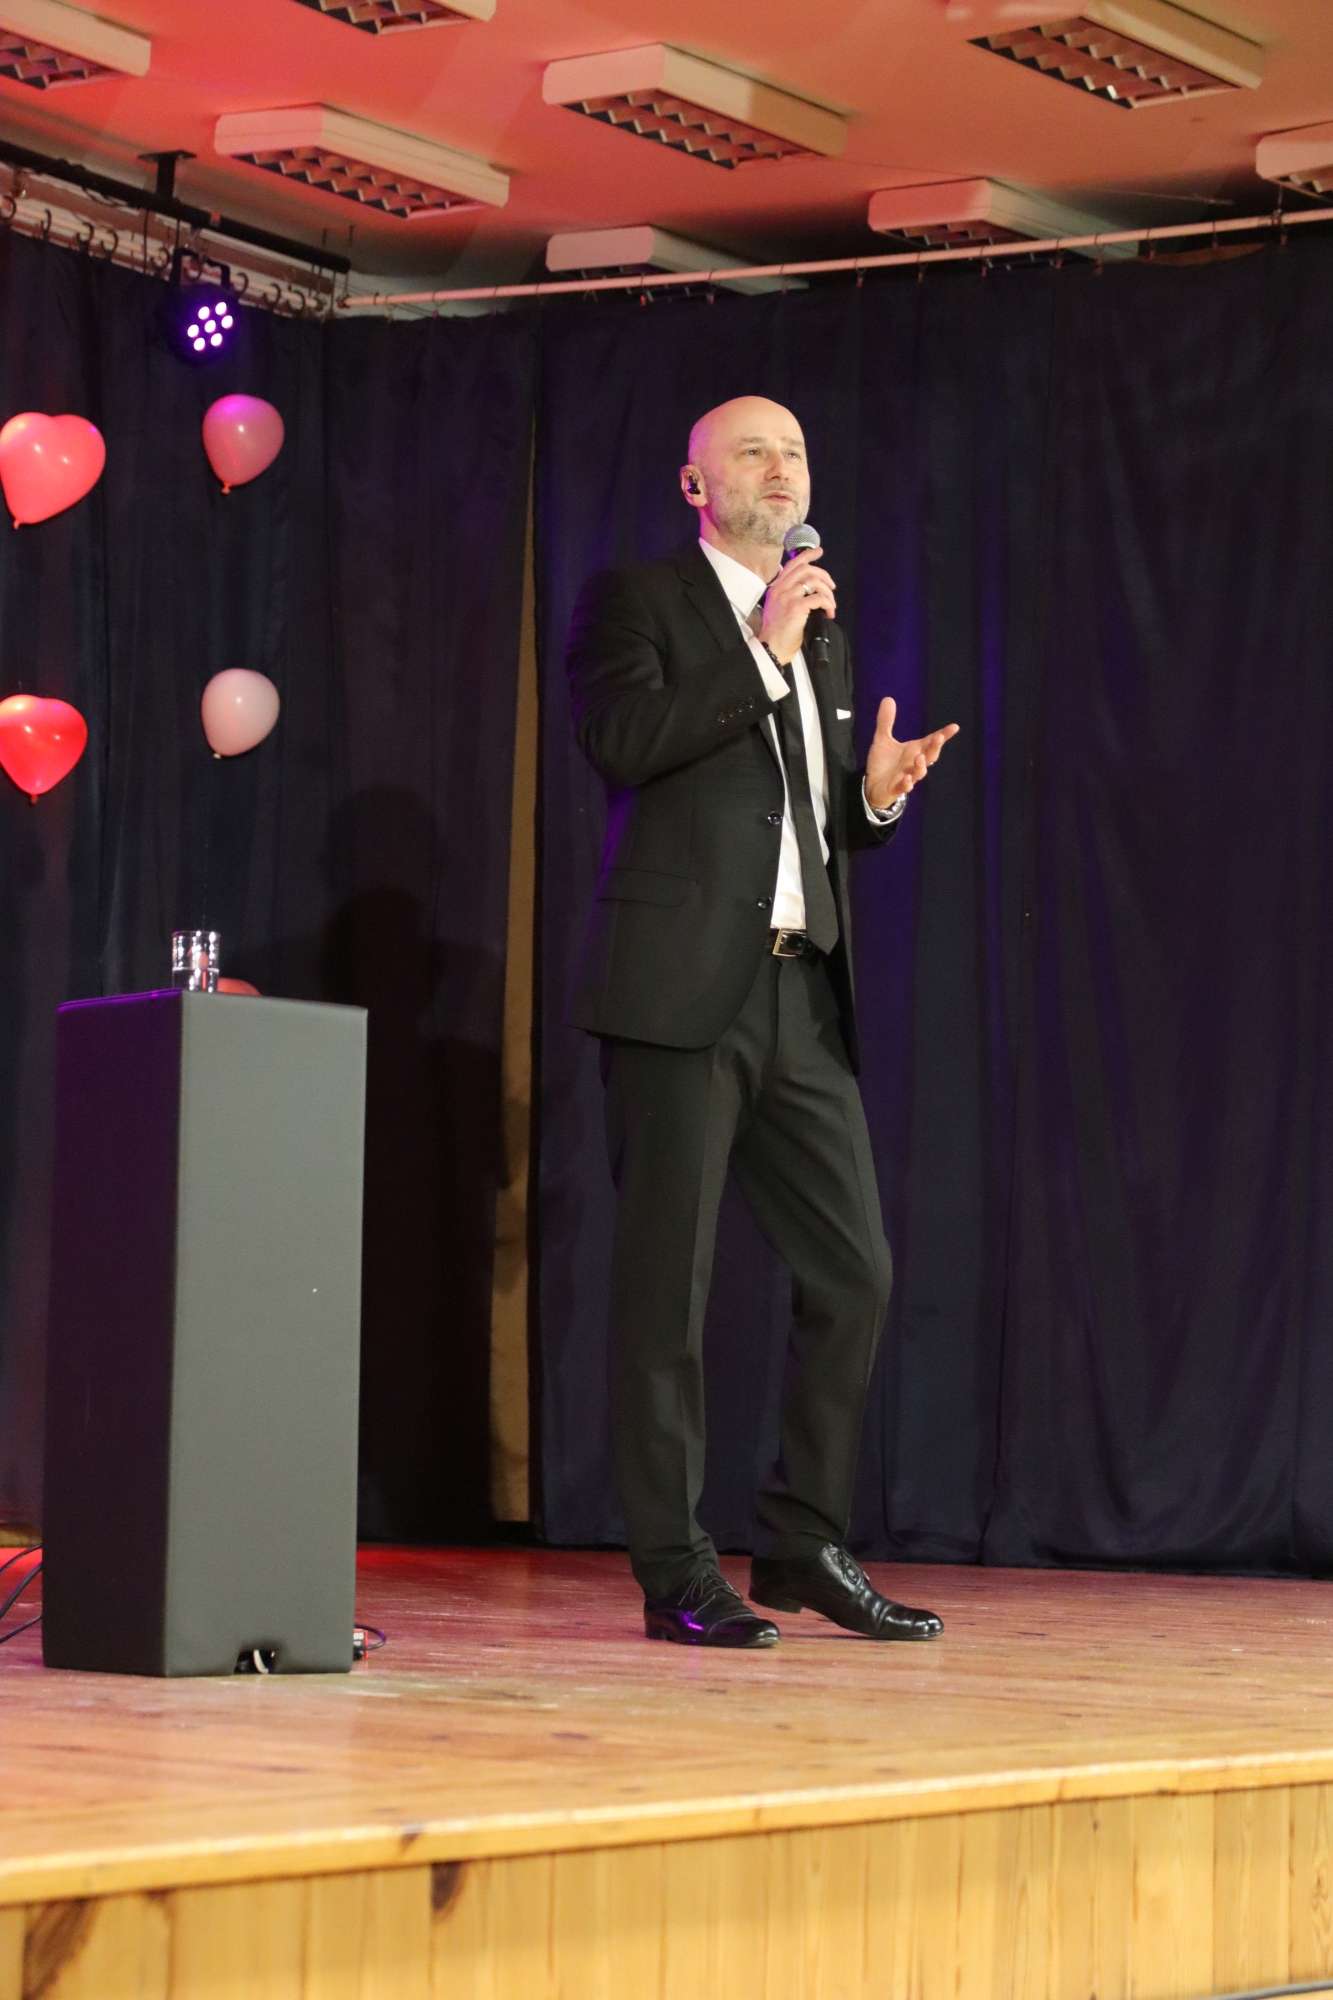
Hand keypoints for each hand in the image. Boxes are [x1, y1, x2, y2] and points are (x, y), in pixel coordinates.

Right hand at [758, 548, 836, 664]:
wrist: (771, 647)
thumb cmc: (777, 632)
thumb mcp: (778, 608)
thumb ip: (788, 595)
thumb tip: (810, 589)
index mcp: (776, 588)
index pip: (792, 564)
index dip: (807, 555)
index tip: (819, 551)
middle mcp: (780, 589)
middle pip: (805, 569)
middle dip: (824, 575)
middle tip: (832, 586)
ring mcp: (787, 597)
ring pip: (814, 582)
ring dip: (828, 593)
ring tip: (831, 605)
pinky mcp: (796, 608)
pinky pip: (818, 598)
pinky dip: (827, 604)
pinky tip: (829, 612)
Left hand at [864, 698, 958, 810]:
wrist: (873, 786)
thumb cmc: (883, 763)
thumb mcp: (882, 740)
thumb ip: (886, 722)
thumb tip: (888, 698)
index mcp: (914, 750)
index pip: (931, 741)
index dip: (943, 735)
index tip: (954, 727)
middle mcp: (914, 764)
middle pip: (929, 756)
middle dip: (934, 748)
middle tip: (938, 738)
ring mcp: (907, 777)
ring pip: (919, 772)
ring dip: (920, 766)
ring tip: (919, 757)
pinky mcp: (896, 788)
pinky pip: (904, 788)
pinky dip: (906, 784)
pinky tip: (906, 779)